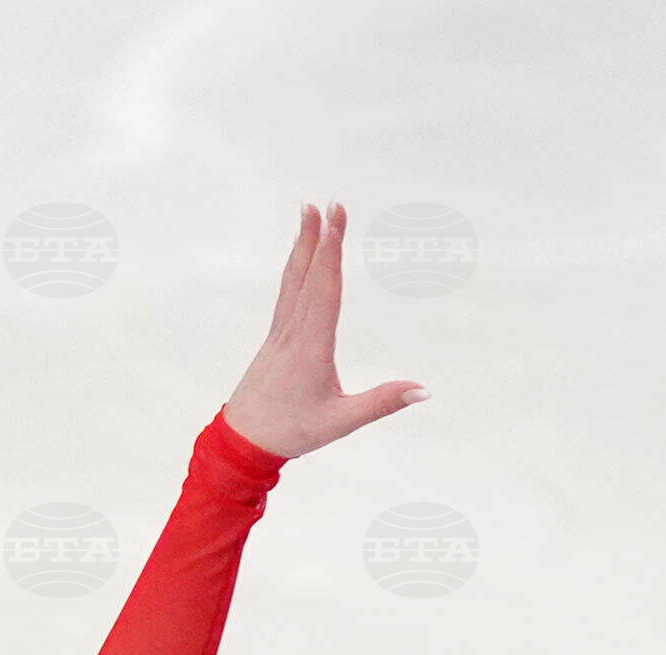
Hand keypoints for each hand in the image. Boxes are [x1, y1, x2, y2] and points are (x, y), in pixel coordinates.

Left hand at [223, 199, 426, 462]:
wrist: (243, 441)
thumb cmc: (291, 431)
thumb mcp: (341, 422)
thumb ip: (382, 403)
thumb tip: (423, 390)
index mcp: (311, 346)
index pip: (325, 288)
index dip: (332, 250)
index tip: (336, 217)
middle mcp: (293, 332)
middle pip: (307, 275)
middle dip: (319, 236)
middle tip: (328, 202)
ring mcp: (280, 332)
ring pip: (292, 279)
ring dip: (302, 244)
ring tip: (307, 211)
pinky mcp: (275, 338)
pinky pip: (286, 291)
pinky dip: (295, 266)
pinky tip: (298, 255)